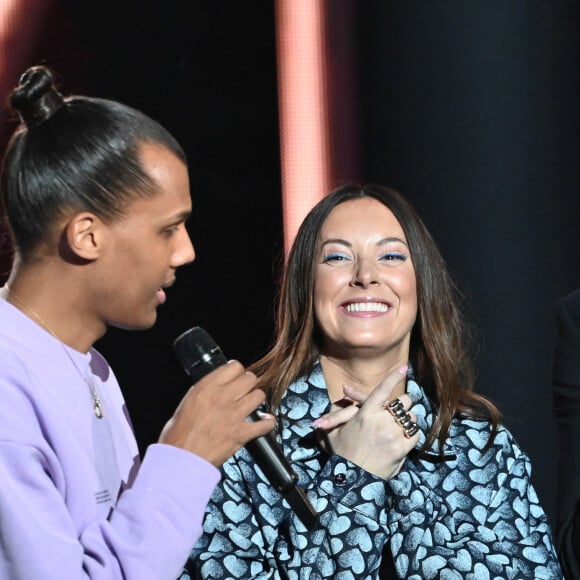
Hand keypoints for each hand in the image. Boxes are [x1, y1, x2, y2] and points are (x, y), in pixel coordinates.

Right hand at [158, 360, 275, 466]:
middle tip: (245, 392)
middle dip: (248, 384)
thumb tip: (219, 386)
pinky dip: (267, 423)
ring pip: (259, 395)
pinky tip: (264, 423)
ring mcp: (234, 415)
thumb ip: (206, 391)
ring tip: (252, 406)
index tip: (237, 377)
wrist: (181, 459)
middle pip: (250, 378)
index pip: (234, 366)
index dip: (237, 372)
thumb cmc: (178, 434)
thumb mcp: (188, 401)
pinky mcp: (242, 433)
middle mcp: (222, 397)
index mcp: (207, 387)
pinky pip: (265, 424)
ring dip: (256, 400)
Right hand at [313, 366, 418, 479]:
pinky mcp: (402, 449)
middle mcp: (381, 421)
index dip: (394, 376)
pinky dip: (412, 433)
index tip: (403, 368)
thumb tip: (342, 392)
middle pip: (403, 401)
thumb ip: (338, 411)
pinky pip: (415, 433)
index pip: (383, 389)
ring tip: (400, 425)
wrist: (352, 479)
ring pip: (411, 417)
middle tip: (397, 408)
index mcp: (365, 414)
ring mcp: (393, 435)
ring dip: (407, 419)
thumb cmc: (341, 454)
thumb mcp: (333, 430)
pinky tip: (404, 436)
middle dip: (402, 403)